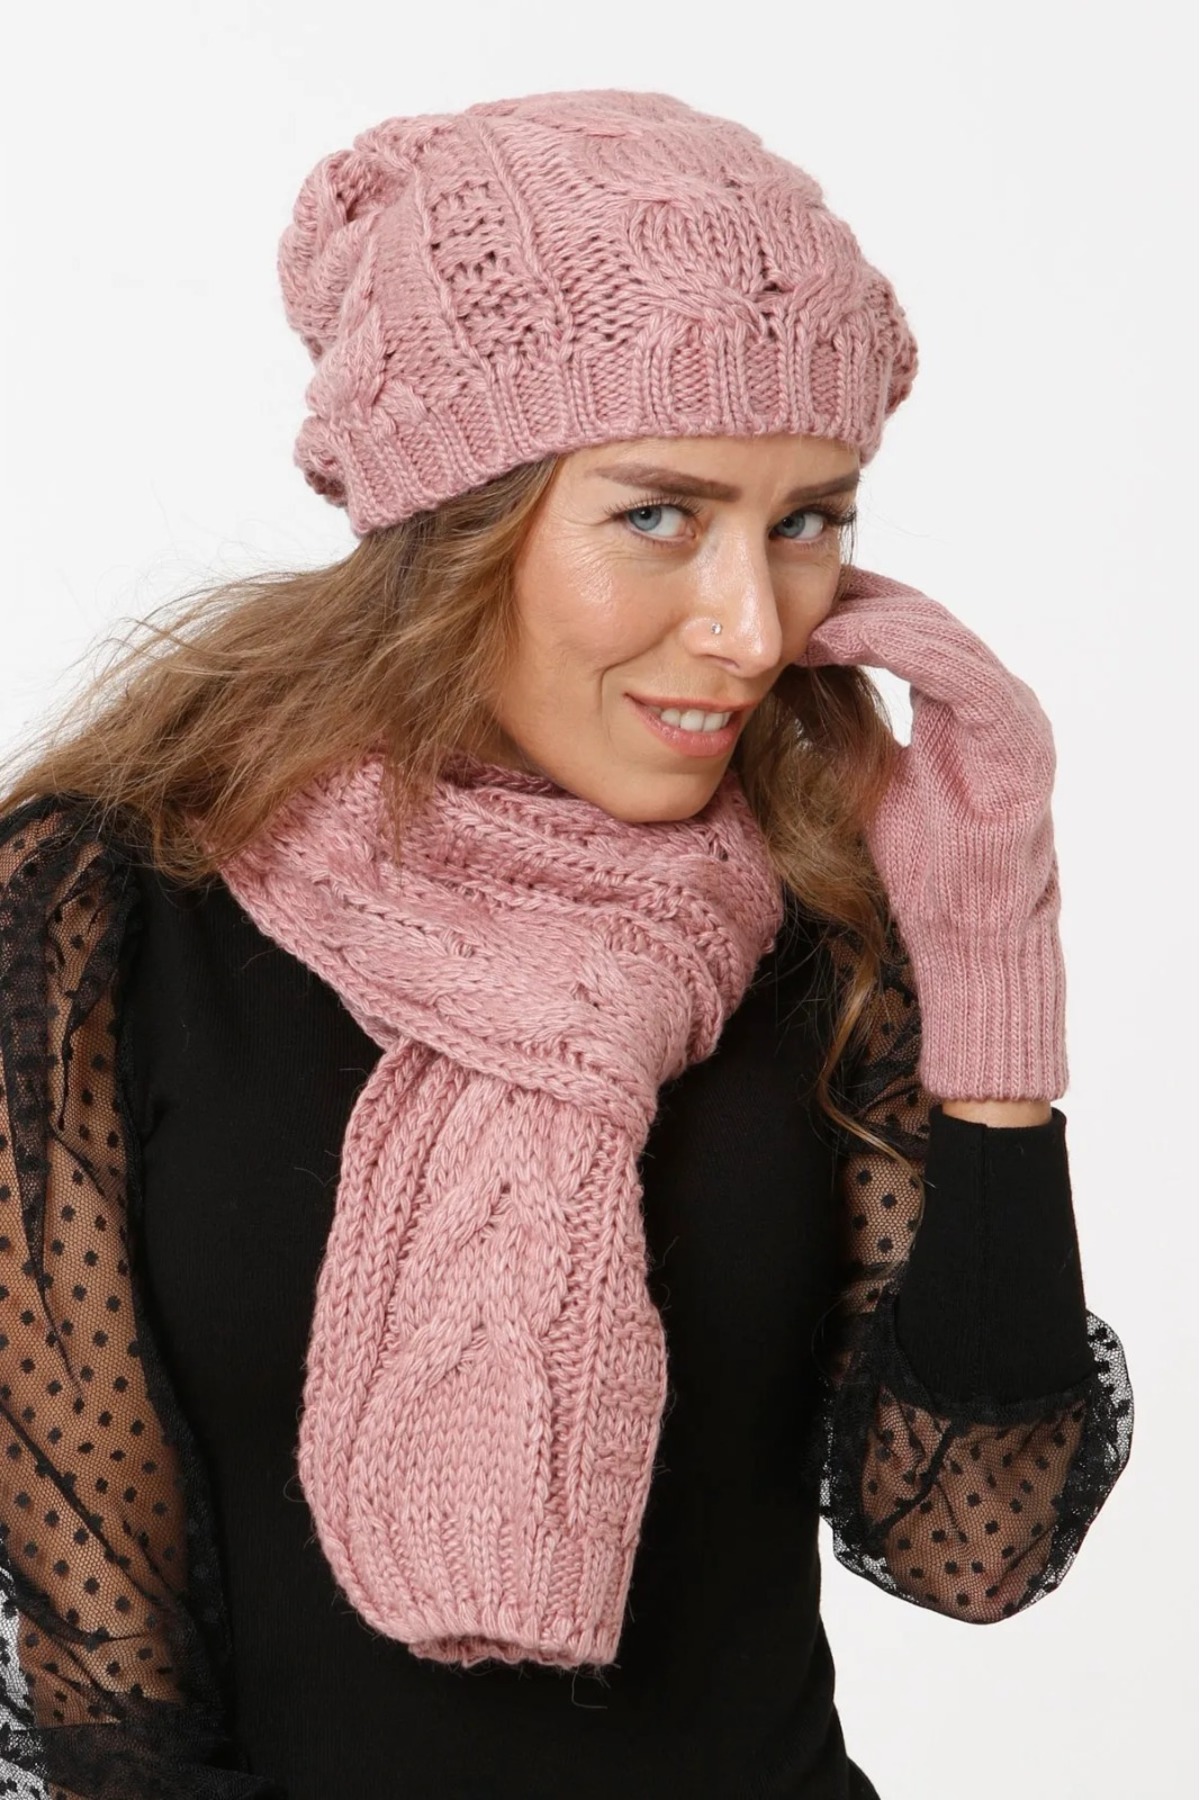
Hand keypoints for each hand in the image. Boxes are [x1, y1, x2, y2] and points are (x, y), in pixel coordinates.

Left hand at [797, 564, 1067, 1101]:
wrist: (970, 934)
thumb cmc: (925, 868)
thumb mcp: (870, 781)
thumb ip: (844, 732)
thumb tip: (785, 690)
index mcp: (964, 703)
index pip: (907, 629)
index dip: (853, 608)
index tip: (793, 598)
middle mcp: (994, 697)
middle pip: (923, 618)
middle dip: (859, 599)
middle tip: (793, 586)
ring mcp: (1012, 715)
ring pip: (939, 634)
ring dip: (871, 618)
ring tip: (810, 615)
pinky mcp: (1017, 739)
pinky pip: (961, 673)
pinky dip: (902, 649)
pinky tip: (846, 640)